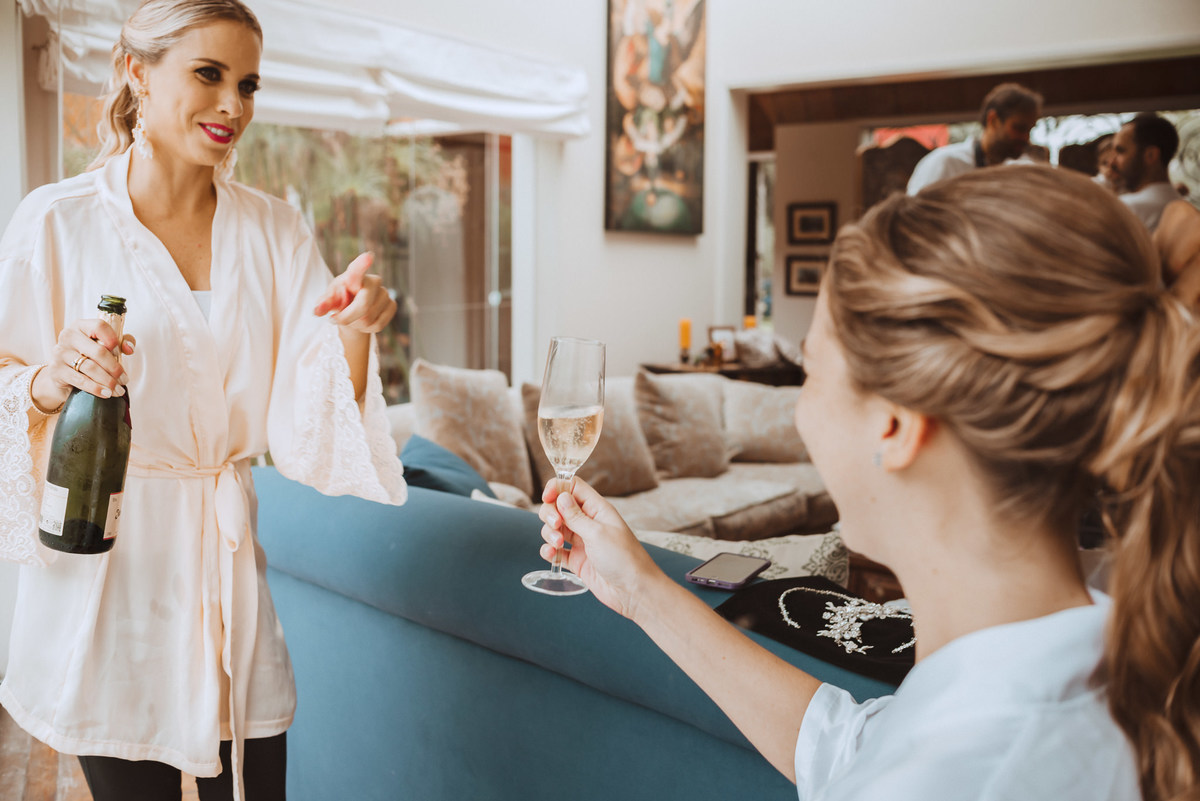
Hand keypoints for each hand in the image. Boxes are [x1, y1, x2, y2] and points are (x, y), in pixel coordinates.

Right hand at [32, 318, 135, 409]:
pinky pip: (80, 380)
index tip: (120, 353)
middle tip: (124, 379)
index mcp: (81, 326)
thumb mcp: (104, 346)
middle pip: (98, 351)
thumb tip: (129, 349)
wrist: (63, 375)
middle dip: (115, 368)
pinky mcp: (56, 370)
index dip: (113, 340)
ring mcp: (60, 353)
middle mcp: (68, 336)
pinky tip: (106, 393)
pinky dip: (96, 388)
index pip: (99, 326)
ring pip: (90, 367)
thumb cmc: (88, 357)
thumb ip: (121, 342)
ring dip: (108, 381)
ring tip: (118, 389)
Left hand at [313, 252, 395, 333]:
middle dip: (348, 318)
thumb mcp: (330, 300)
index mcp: (354, 276)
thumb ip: (324, 304)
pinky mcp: (392, 305)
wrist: (354, 309)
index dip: (362, 264)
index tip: (368, 256)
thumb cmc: (341, 300)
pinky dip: (367, 329)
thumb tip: (317, 311)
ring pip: (369, 319)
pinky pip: (378, 325)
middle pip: (363, 306)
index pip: (357, 270)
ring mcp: (385, 293)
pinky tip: (363, 322)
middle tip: (336, 319)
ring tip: (353, 318)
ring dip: (356, 325)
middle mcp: (373, 281)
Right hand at [538, 477, 662, 619]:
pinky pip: (556, 550)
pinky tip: (552, 555)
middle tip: (556, 525)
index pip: (573, 487)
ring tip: (558, 545)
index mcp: (597, 509)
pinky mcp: (576, 560)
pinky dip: (549, 551)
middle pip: (558, 507)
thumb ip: (575, 515)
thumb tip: (560, 496)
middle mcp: (588, 522)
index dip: (557, 488)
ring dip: (549, 533)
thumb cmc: (624, 558)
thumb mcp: (597, 533)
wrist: (633, 591)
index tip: (547, 497)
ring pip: (555, 528)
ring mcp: (581, 541)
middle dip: (550, 513)